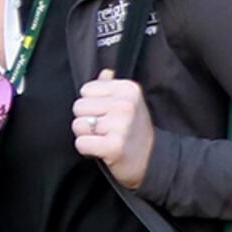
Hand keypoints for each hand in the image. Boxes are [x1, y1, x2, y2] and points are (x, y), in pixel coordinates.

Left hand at [71, 72, 155, 189]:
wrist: (152, 159)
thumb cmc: (134, 129)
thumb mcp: (129, 102)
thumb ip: (112, 86)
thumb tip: (105, 72)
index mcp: (128, 89)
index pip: (86, 90)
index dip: (91, 104)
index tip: (107, 114)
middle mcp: (125, 104)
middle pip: (78, 107)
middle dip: (86, 120)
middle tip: (105, 129)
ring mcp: (121, 126)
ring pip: (78, 126)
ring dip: (86, 136)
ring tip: (104, 139)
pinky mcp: (114, 146)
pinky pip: (81, 143)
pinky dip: (87, 149)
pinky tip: (102, 149)